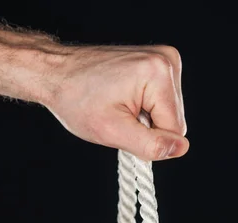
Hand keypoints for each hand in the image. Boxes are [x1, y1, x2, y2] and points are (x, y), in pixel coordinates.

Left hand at [45, 45, 187, 160]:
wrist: (56, 74)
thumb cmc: (76, 99)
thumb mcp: (112, 131)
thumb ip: (150, 144)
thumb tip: (181, 148)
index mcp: (159, 74)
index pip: (175, 129)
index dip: (148, 140)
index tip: (122, 128)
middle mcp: (167, 60)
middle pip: (173, 120)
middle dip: (146, 128)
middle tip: (117, 118)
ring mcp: (163, 59)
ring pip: (167, 113)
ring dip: (143, 119)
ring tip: (116, 107)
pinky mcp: (156, 62)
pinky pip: (160, 102)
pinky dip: (141, 108)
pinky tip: (121, 99)